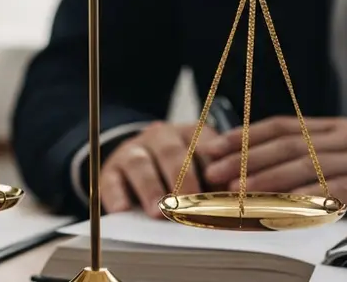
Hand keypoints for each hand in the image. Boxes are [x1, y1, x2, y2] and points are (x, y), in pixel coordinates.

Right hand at [101, 122, 219, 217]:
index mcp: (190, 134)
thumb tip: (236, 203)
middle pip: (171, 153)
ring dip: (150, 189)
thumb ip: (217, 181)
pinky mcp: (109, 169)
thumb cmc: (178, 170)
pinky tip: (123, 210)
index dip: (215, 169)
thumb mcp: (200, 167)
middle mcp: (160, 137)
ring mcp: (132, 151)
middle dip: (182, 179)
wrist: (136, 161)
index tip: (225, 190)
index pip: (204, 146)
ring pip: (139, 164)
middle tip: (189, 203)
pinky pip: (111, 180)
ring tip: (157, 212)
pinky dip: (116, 196)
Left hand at [200, 116, 346, 201]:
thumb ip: (301, 156)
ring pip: (306, 165)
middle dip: (246, 159)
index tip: (211, 147)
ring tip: (238, 192)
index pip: (280, 125)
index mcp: (332, 127)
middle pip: (287, 144)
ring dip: (267, 179)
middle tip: (215, 174)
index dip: (244, 135)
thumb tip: (243, 167)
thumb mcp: (332, 155)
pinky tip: (281, 204)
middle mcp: (346, 137)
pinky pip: (333, 189)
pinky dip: (305, 196)